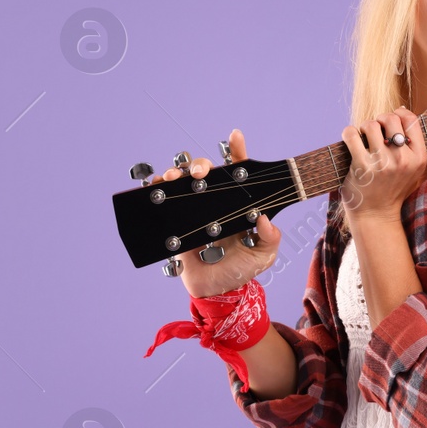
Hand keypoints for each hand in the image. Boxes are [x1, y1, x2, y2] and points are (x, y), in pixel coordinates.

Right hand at [142, 128, 282, 297]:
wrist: (216, 290)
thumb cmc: (242, 268)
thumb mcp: (263, 254)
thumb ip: (269, 238)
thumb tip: (265, 220)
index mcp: (239, 203)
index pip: (239, 172)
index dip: (237, 151)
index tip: (235, 136)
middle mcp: (216, 202)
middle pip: (206, 172)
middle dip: (200, 164)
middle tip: (200, 173)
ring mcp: (194, 210)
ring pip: (182, 181)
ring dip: (176, 172)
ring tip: (175, 177)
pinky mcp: (176, 222)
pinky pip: (163, 200)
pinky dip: (157, 189)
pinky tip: (157, 185)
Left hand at [339, 107, 426, 223]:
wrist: (376, 216)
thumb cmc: (393, 189)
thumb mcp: (413, 170)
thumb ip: (411, 143)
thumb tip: (400, 110)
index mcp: (419, 158)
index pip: (411, 120)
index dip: (399, 114)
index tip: (390, 123)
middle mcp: (403, 160)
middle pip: (390, 118)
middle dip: (379, 120)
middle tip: (374, 131)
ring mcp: (382, 163)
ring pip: (370, 124)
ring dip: (363, 128)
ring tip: (362, 139)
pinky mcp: (362, 166)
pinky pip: (352, 134)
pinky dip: (348, 133)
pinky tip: (350, 140)